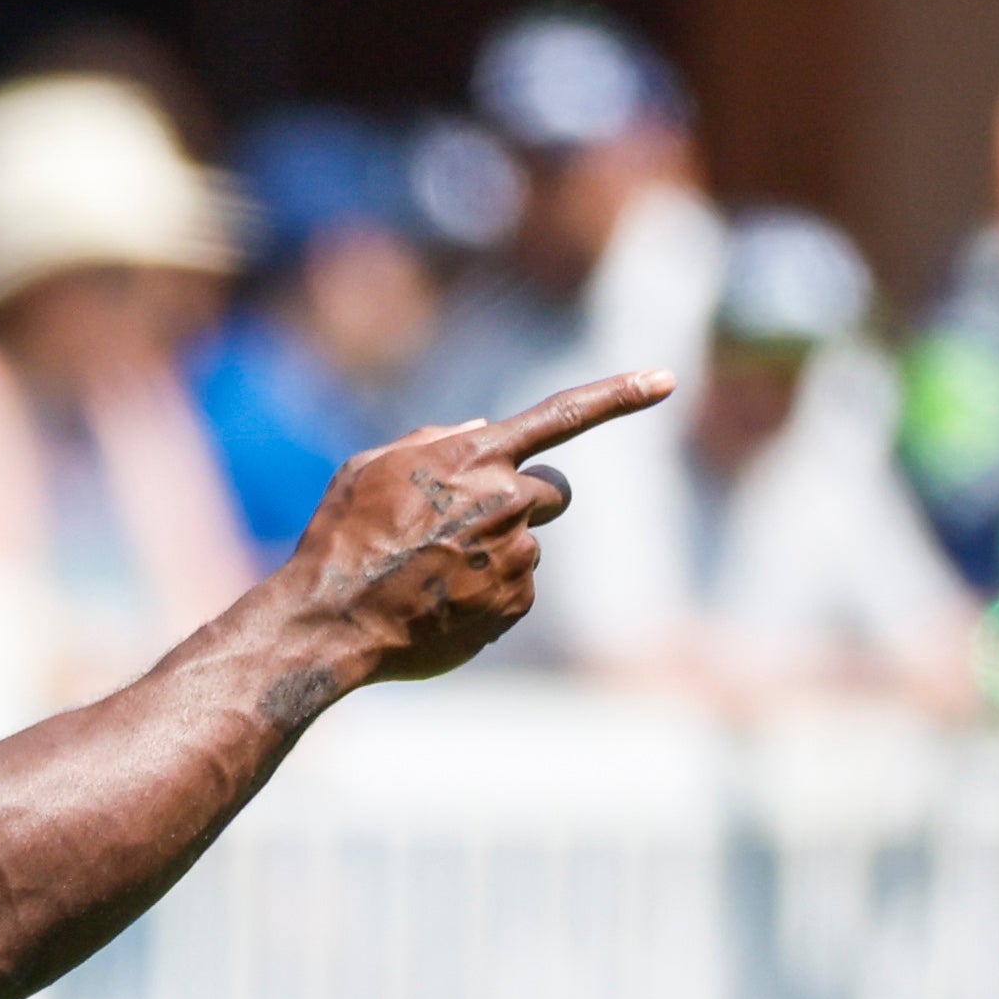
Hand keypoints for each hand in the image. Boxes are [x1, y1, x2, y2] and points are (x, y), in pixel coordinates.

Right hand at [287, 371, 673, 684]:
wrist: (333, 620)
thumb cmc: (343, 537)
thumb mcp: (372, 466)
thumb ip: (437, 440)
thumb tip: (489, 429)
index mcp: (476, 456)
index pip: (564, 415)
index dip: (620, 394)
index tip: (666, 378)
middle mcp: (508, 500)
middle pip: (554, 492)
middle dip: (526, 503)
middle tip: (472, 528)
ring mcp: (518, 555)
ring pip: (526, 547)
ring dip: (492, 556)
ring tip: (431, 575)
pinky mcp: (518, 603)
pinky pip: (516, 591)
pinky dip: (486, 596)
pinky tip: (439, 603)